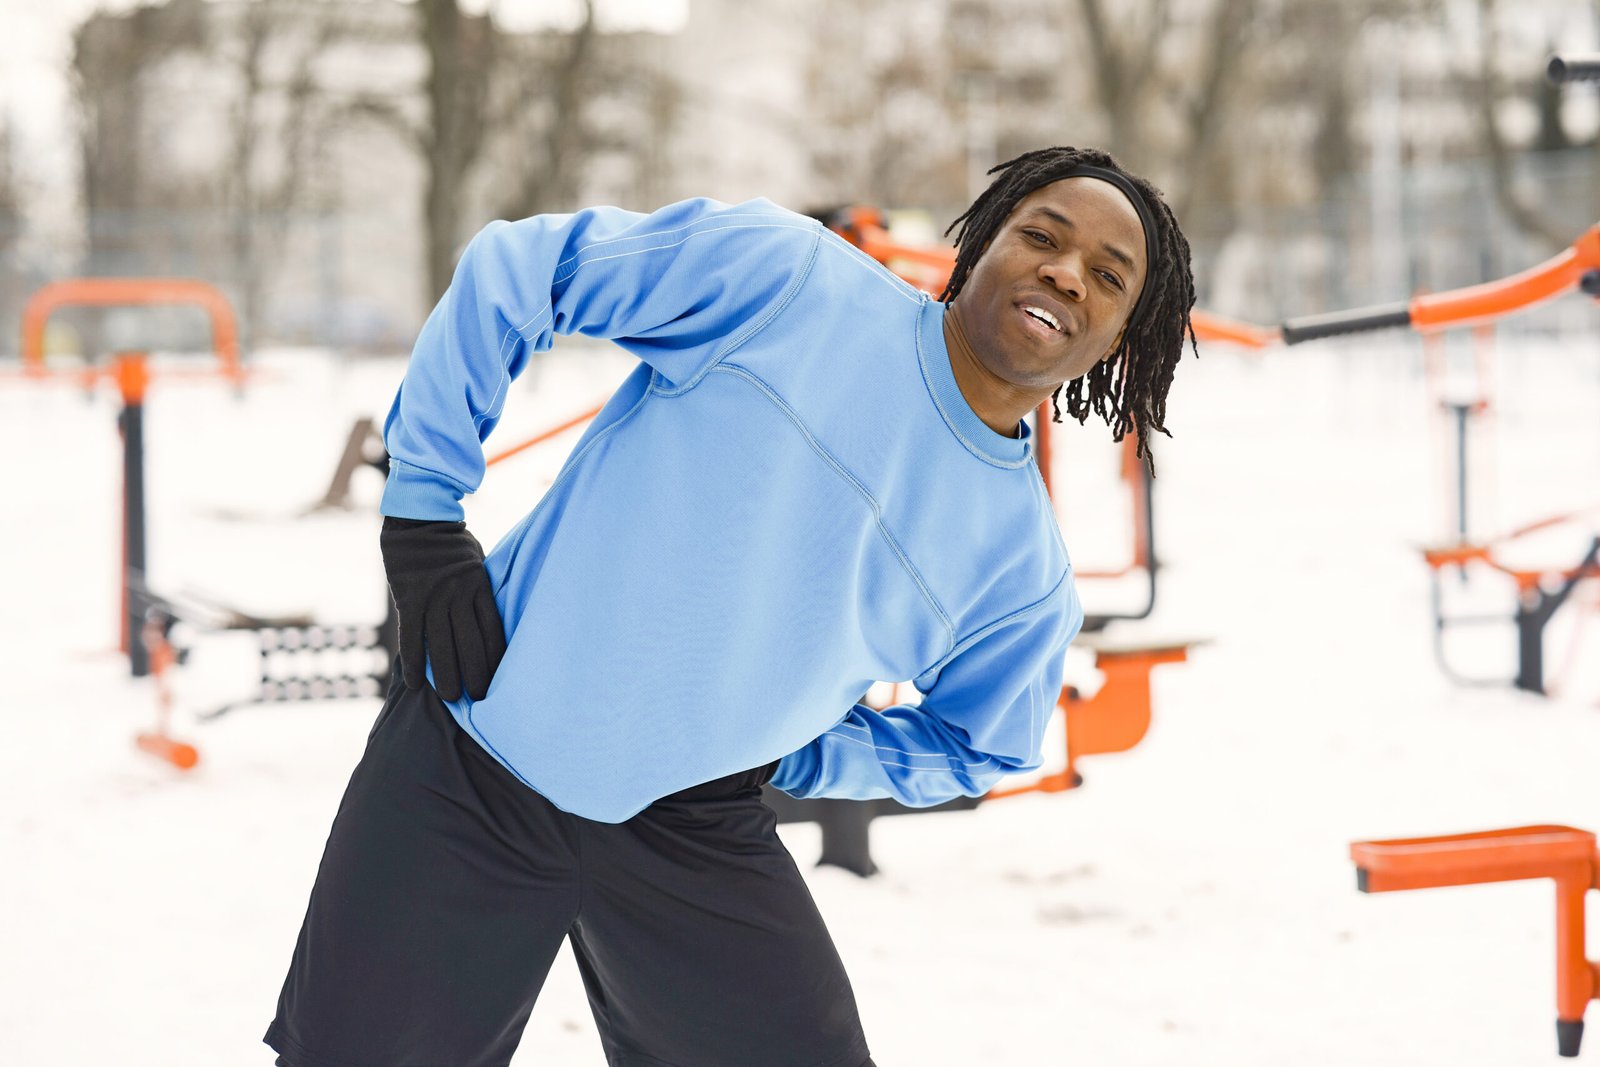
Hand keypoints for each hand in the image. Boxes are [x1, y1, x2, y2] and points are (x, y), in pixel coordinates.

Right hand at [380, 517, 505, 701]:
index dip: (496, 659)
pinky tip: (415, 683)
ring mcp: (433, 598)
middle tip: (479, 699)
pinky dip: (413, 661)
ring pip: (441, 645)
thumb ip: (483, 591)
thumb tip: (494, 618)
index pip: (493, 630)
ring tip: (450, 698)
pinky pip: (411, 637)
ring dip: (446, 675)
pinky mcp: (409, 600)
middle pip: (470, 643)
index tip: (502, 681)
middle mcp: (458, 595)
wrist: (420, 520)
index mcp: (480, 587)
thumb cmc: (455, 545)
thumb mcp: (479, 564)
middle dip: (476, 674)